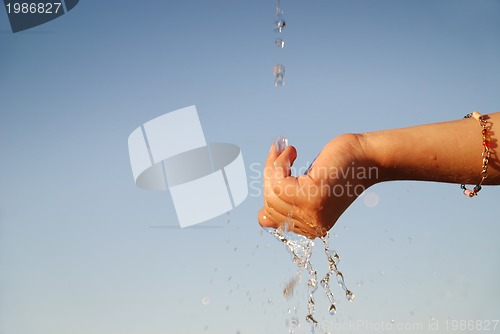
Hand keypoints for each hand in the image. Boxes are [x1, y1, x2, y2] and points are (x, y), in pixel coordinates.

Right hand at [257, 134, 373, 237]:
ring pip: (272, 192)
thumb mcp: (307, 190)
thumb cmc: (338, 168)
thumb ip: (287, 205)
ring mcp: (312, 213)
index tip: (275, 171)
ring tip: (288, 151)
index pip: (269, 219)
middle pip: (269, 204)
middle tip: (281, 154)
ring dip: (274, 165)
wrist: (367, 158)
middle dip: (269, 176)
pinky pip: (279, 181)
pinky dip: (279, 162)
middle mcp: (312, 226)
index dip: (266, 193)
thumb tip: (262, 217)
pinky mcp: (313, 196)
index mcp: (312, 228)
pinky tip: (292, 151)